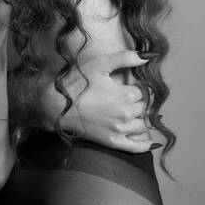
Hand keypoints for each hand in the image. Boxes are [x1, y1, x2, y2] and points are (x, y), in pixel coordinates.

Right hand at [36, 50, 154, 152]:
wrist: (56, 105)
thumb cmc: (76, 83)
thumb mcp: (99, 64)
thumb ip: (124, 58)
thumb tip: (147, 57)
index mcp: (126, 94)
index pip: (143, 91)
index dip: (135, 87)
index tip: (126, 86)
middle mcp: (127, 114)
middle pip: (143, 107)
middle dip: (138, 102)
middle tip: (124, 97)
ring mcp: (120, 130)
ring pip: (142, 125)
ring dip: (140, 118)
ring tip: (130, 113)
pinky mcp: (113, 142)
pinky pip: (136, 147)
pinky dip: (144, 144)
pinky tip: (148, 141)